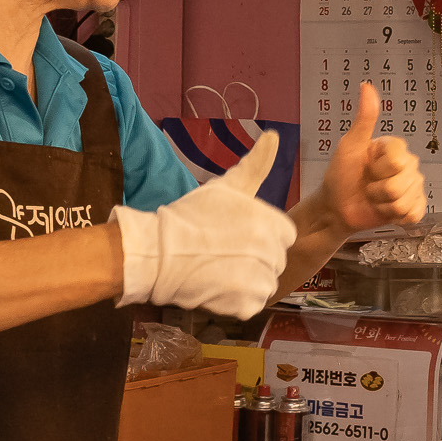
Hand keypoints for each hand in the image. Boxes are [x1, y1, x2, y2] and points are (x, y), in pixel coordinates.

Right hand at [113, 132, 297, 317]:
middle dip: (255, 260)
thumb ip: (256, 164)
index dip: (262, 237)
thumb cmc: (191, 215)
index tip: (237, 236)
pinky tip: (217, 288)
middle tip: (223, 254)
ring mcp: (260, 280)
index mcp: (272, 223)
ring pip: (266, 284)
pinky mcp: (247, 304)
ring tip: (219, 270)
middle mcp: (272, 251)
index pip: (284, 236)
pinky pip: (252, 305)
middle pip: (275, 261)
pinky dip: (237, 302)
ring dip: (247, 282)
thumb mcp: (227, 186)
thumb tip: (275, 135)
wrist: (158, 251)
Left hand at [321, 81, 425, 230]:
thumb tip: (366, 85)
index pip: (398, 159)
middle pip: (403, 182)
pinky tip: (385, 212)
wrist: (336, 208)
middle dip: (379, 190)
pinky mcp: (413, 209)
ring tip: (373, 200)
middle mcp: (408, 166)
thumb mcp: (350, 146)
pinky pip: (414, 214)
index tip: (366, 167)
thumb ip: (365, 119)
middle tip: (367, 187)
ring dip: (383, 205)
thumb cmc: (340, 175)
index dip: (378, 168)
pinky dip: (395, 217)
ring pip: (406, 201)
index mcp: (395, 149)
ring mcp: (413, 188)